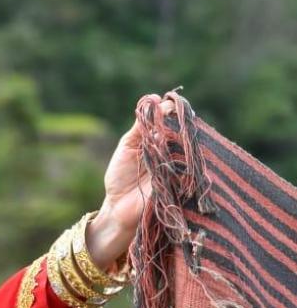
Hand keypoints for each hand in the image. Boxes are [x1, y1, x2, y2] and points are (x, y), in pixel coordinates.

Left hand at [85, 97, 176, 269]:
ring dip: (182, 138)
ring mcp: (181, 167)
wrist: (118, 208)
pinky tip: (178, 149)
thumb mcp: (128, 146)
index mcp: (162, 141)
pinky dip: (183, 158)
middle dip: (180, 121)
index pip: (174, 120)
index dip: (173, 111)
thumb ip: (141, 126)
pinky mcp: (183, 182)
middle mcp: (175, 152)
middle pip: (186, 131)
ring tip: (173, 129)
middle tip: (172, 113)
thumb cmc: (121, 176)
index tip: (167, 104)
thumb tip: (153, 99)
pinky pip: (189, 167)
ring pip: (190, 147)